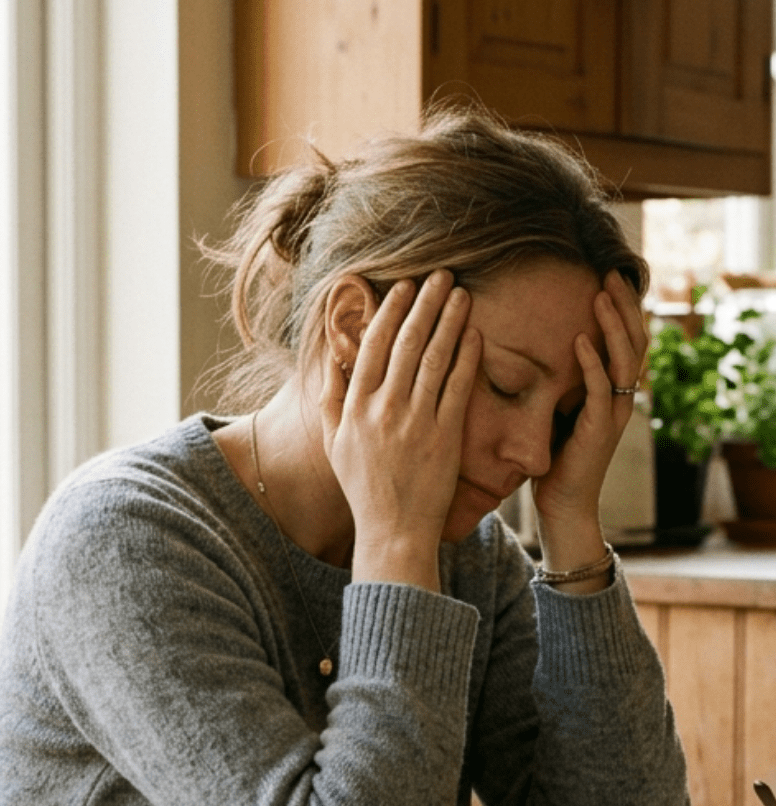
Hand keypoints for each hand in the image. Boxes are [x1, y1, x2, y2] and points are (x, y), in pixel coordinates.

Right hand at [320, 270, 479, 589]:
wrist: (393, 529)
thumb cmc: (362, 487)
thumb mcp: (333, 443)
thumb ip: (330, 397)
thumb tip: (332, 356)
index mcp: (355, 406)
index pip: (373, 345)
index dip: (389, 311)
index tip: (403, 287)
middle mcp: (385, 408)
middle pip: (407, 342)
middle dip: (424, 303)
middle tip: (440, 275)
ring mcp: (417, 421)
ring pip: (435, 357)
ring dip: (449, 320)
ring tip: (460, 294)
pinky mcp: (446, 435)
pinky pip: (458, 387)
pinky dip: (467, 357)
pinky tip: (475, 334)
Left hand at [534, 270, 647, 566]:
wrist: (562, 507)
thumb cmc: (555, 461)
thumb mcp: (557, 411)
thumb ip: (558, 381)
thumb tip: (532, 347)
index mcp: (612, 391)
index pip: (625, 339)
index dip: (620, 308)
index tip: (604, 275)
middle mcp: (620, 399)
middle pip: (633, 341)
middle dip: (623, 306)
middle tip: (609, 272)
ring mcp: (614, 415)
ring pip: (624, 361)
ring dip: (613, 326)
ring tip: (601, 295)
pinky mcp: (599, 432)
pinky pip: (601, 391)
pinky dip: (592, 364)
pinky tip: (580, 342)